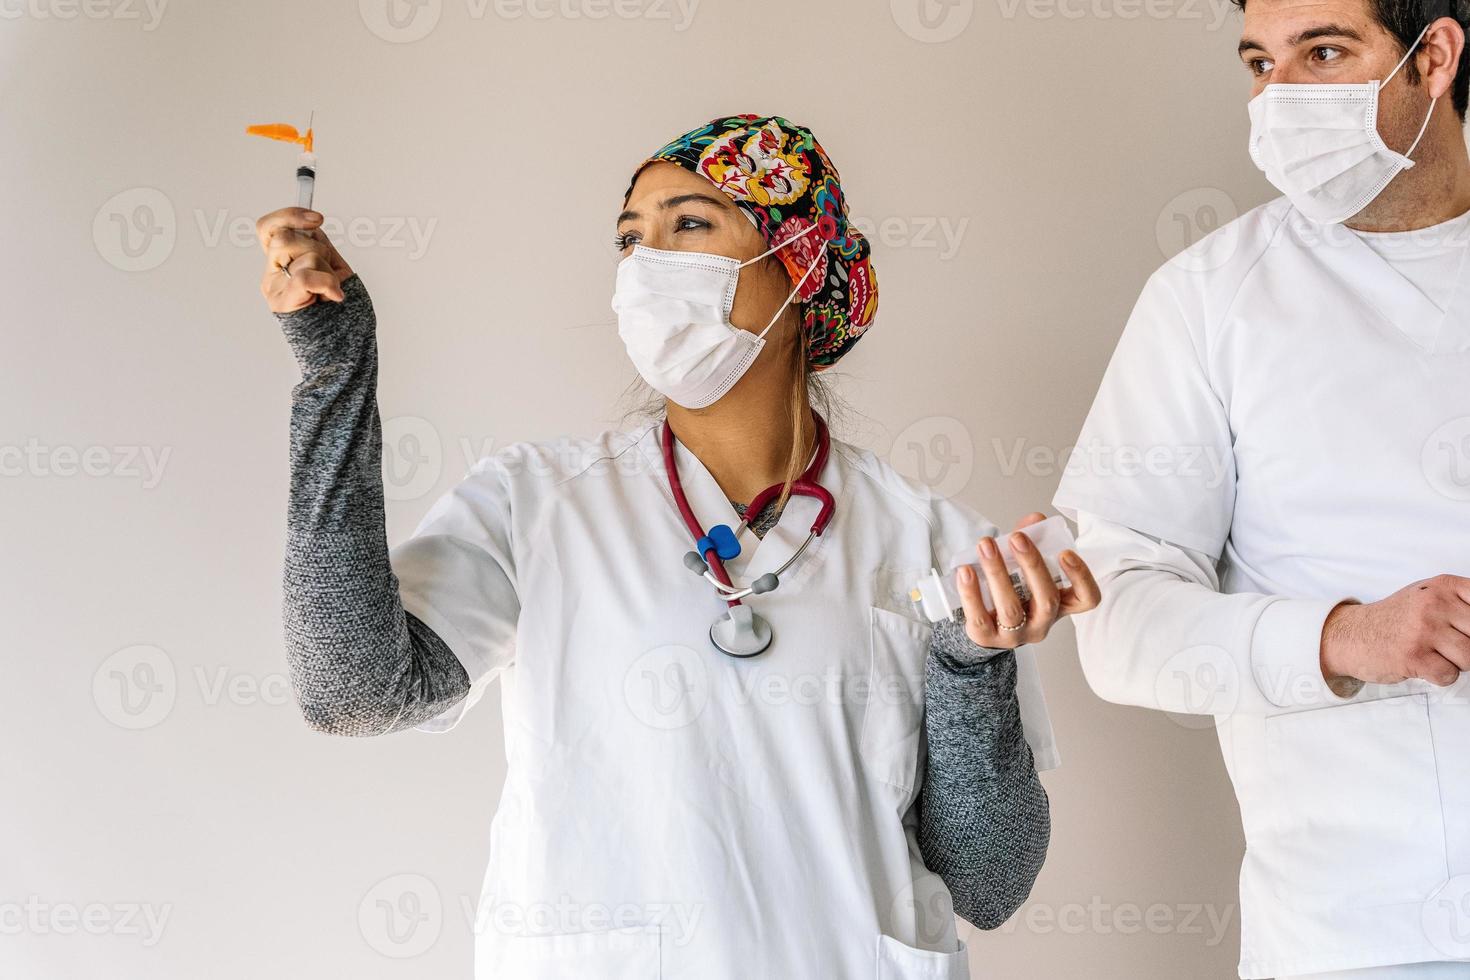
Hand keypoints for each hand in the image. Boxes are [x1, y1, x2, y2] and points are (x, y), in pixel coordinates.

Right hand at [256, 208, 353, 312]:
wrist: (343, 343)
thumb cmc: (340, 309)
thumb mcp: (331, 267)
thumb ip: (318, 246)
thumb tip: (313, 222)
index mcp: (280, 262)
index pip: (268, 228)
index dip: (289, 215)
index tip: (317, 219)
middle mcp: (272, 274)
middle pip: (286, 237)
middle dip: (318, 249)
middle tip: (327, 272)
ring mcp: (275, 288)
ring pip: (304, 255)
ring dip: (326, 269)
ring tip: (330, 289)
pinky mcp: (282, 303)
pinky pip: (304, 277)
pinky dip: (327, 283)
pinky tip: (335, 296)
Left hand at [955, 512, 1100, 649]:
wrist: (984, 625)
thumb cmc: (1012, 592)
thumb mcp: (1024, 568)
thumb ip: (1030, 542)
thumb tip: (1034, 519)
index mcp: (1059, 605)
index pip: (1086, 598)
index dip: (1081, 577)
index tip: (1065, 552)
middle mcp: (1042, 623)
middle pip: (1047, 600)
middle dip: (1032, 565)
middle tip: (1017, 538)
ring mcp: (1015, 635)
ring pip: (1011, 609)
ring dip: (998, 573)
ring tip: (986, 546)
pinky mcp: (987, 638)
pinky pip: (979, 618)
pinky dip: (972, 592)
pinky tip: (966, 571)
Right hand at [1320, 575, 1469, 686]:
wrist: (1350, 634)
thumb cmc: (1395, 619)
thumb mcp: (1428, 596)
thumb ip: (1462, 604)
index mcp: (1443, 586)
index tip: (1464, 632)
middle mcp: (1434, 604)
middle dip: (1468, 645)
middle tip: (1449, 645)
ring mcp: (1423, 630)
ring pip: (1469, 658)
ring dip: (1456, 663)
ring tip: (1437, 654)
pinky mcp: (1413, 656)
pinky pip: (1449, 675)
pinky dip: (1440, 676)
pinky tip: (1424, 664)